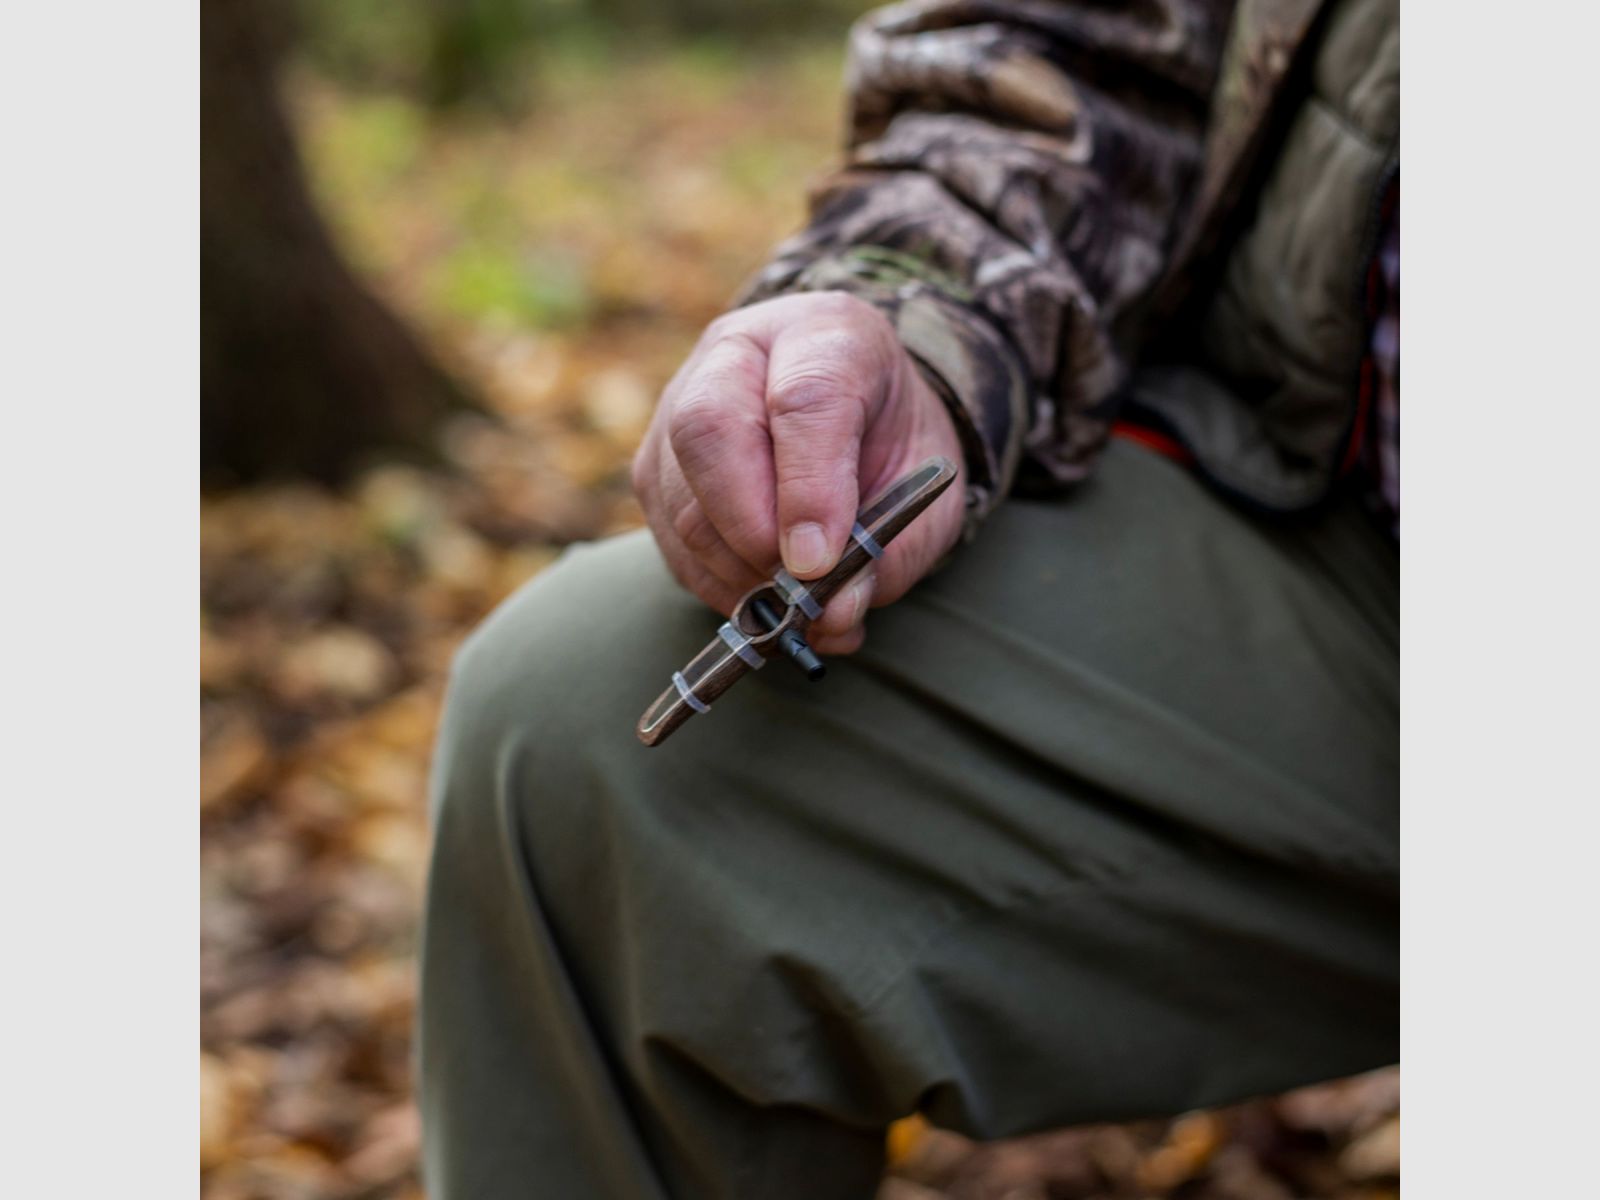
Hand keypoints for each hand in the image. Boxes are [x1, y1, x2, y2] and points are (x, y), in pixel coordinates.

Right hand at [632, 291, 965, 654]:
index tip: (819, 561)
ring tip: (794, 609)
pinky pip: (669, 536)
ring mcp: (681, 403)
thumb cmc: (893, 444)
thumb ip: (891, 547)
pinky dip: (715, 584)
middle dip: (751, 529)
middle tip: (797, 588)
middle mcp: (739, 354)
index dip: (809, 488)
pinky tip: (764, 598)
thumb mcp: (924, 487)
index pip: (804, 398)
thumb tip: (834, 613)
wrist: (860, 416)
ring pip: (680, 495)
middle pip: (710, 430)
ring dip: (735, 571)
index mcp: (826, 334)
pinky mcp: (656, 464)